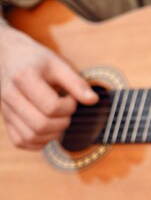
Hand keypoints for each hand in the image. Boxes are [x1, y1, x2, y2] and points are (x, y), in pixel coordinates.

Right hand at [0, 26, 97, 148]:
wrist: (11, 57)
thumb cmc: (38, 61)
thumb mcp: (59, 64)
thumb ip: (76, 82)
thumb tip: (93, 100)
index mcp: (24, 78)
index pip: (51, 106)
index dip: (69, 106)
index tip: (72, 98)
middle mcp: (10, 95)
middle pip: (41, 124)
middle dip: (63, 122)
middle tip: (67, 111)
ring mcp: (6, 110)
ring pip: (31, 136)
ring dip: (53, 134)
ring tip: (59, 119)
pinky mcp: (6, 121)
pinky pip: (21, 141)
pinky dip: (39, 142)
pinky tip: (49, 130)